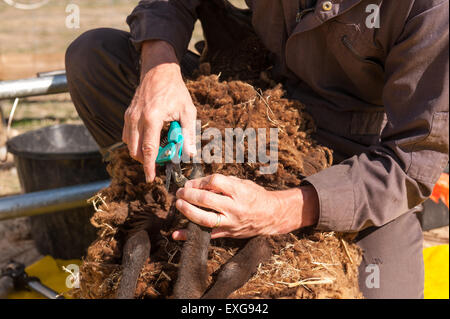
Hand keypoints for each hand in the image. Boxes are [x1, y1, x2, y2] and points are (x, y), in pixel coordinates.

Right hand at [122, 40, 196, 181]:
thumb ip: (188, 133)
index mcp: (152, 118)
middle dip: (145, 161)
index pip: (148, 149)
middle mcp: (137, 118)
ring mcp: (129, 116)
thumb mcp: (187, 110)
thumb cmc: (175, 90)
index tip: (150, 178)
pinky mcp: (127, 114)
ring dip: (140, 152)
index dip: (148, 166)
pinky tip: (147, 141)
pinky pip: (127, 135)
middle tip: (158, 163)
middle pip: (135, 150)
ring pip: (129, 144)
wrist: (158, 70)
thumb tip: (190, 154)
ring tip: (155, 152)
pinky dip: (135, 143)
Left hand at [173, 174, 319, 239]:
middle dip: (189, 194)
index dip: (200, 180)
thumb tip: (199, 183)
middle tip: (180, 192)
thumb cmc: (256, 196)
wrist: (272, 216)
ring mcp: (231, 222)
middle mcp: (234, 207)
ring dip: (187, 211)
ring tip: (178, 204)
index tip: (193, 182)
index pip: (215, 181)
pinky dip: (190, 235)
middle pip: (206, 199)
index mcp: (239, 191)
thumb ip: (223, 182)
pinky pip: (207, 235)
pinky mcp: (228, 233)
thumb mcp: (243, 183)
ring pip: (205, 219)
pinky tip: (177, 234)